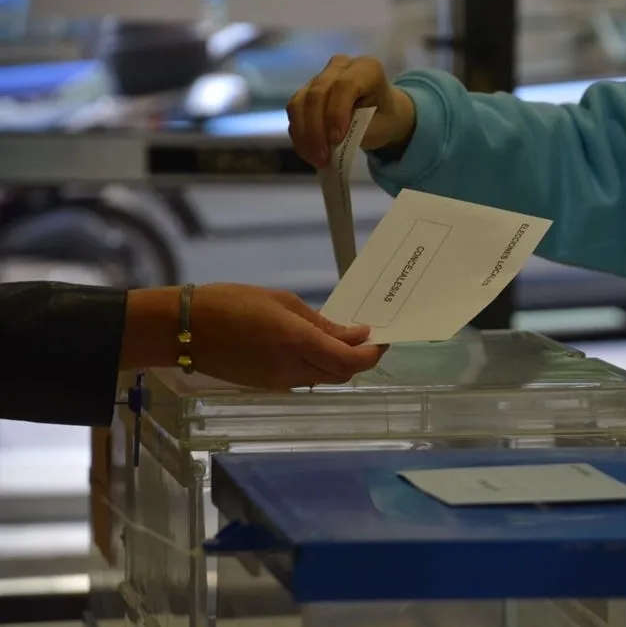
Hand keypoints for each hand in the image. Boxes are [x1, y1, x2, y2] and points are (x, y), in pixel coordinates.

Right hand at [123, 284, 385, 388]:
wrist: (181, 329)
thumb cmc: (228, 302)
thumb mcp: (280, 302)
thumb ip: (320, 322)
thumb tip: (354, 335)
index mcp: (295, 341)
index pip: (349, 360)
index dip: (372, 354)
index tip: (381, 339)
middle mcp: (290, 369)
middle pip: (341, 375)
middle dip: (360, 360)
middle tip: (366, 338)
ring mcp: (278, 382)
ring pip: (325, 381)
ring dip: (339, 365)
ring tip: (340, 339)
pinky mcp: (267, 387)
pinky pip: (305, 381)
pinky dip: (318, 368)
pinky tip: (314, 348)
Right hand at [286, 55, 415, 166]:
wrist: (379, 114)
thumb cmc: (383, 119)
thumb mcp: (381, 127)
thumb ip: (359, 129)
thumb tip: (331, 139)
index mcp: (366, 68)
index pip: (345, 86)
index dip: (336, 113)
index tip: (337, 140)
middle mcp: (340, 66)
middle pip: (318, 93)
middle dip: (317, 128)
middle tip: (322, 157)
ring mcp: (320, 76)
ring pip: (301, 102)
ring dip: (304, 134)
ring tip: (316, 159)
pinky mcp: (306, 90)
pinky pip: (295, 111)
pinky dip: (299, 134)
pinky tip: (308, 153)